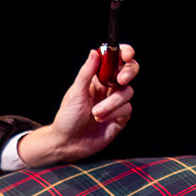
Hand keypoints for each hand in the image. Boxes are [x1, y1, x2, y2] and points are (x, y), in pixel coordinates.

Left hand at [15, 44, 138, 168]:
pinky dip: (113, 113)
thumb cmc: (67, 117)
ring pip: (127, 92)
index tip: (126, 55)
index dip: (124, 53)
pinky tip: (100, 119)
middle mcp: (108, 88)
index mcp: (97, 78)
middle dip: (128, 72)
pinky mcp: (120, 118)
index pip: (115, 59)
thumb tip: (95, 51)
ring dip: (111, 103)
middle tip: (120, 79)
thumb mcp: (75, 92)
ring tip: (95, 113)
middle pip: (129, 71)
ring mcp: (115, 103)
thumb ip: (87, 72)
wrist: (68, 143)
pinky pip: (127, 108)